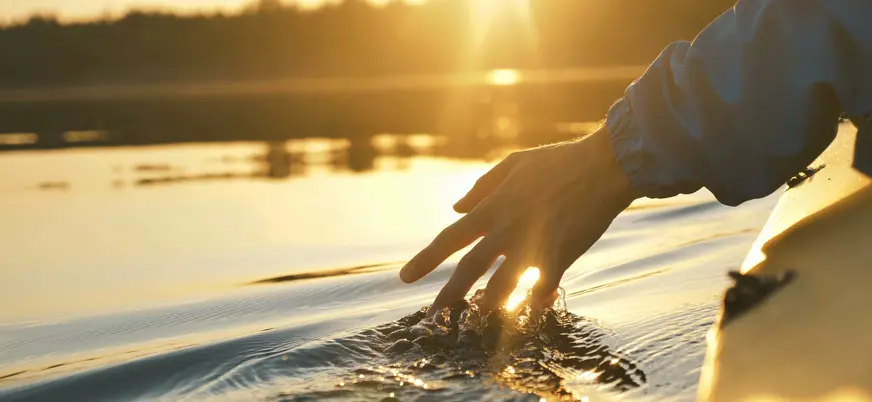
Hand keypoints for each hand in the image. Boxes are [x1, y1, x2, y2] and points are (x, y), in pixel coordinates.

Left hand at [400, 127, 638, 313]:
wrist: (605, 166)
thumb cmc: (559, 162)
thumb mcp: (514, 164)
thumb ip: (482, 187)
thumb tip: (455, 208)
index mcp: (494, 207)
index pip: (451, 237)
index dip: (426, 259)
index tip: (405, 278)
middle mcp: (507, 229)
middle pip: (470, 268)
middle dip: (448, 294)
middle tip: (431, 315)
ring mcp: (533, 245)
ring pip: (501, 286)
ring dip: (487, 306)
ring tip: (475, 320)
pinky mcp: (559, 257)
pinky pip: (540, 289)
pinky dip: (533, 300)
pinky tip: (530, 309)